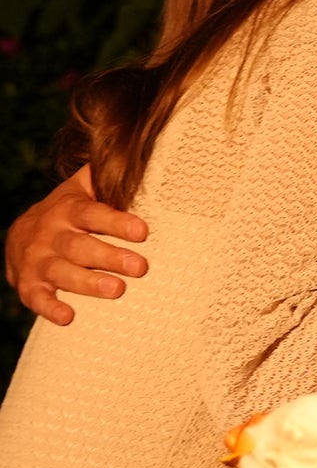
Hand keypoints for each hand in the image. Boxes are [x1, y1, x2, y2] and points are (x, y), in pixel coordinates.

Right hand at [5, 167, 149, 325]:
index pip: (93, 214)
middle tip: (140, 267)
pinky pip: (36, 297)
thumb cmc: (71, 212)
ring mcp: (38, 260)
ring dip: (87, 282)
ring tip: (116, 290)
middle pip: (80, 246)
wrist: (23, 235)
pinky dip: (49, 308)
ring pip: (61, 271)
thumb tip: (141, 150)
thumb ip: (105, 176)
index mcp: (70, 210)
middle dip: (109, 256)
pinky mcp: (28, 284)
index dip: (116, 222)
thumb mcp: (83, 190)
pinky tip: (68, 317)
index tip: (142, 231)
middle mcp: (52, 234)